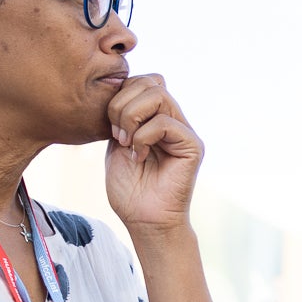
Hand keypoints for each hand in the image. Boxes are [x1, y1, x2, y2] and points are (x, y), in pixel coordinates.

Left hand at [103, 74, 202, 232]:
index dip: (120, 94)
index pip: (143, 81)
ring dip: (130, 116)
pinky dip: (143, 137)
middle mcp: (174, 120)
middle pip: (151, 81)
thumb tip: (120, 90)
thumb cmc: (130, 189)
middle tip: (116, 135)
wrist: (144, 221)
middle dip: (121, 104)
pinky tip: (138, 156)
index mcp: (157, 117)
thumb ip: (122, 117)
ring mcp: (185, 131)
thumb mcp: (117, 144)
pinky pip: (165, 123)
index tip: (109, 126)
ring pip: (158, 95)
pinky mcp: (192, 146)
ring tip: (125, 143)